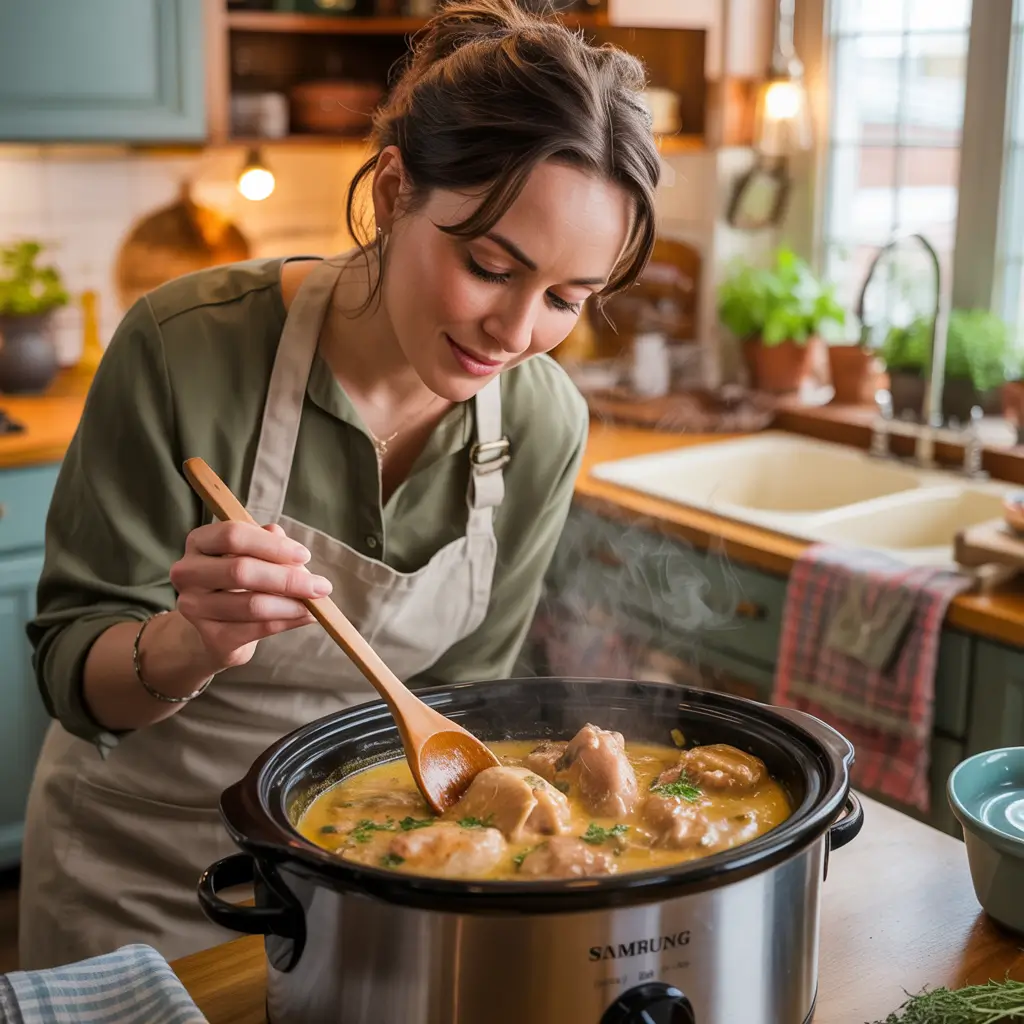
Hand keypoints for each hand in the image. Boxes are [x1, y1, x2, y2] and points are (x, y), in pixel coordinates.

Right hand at [170, 521, 331, 670]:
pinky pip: (258, 628)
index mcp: (199, 542)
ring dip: (293, 604)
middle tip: (322, 586)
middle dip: (288, 579)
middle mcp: (187, 572)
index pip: (233, 535)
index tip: (304, 555)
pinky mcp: (211, 637)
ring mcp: (194, 607)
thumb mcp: (254, 556)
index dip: (272, 546)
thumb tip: (296, 557)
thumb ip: (272, 548)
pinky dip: (288, 622)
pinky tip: (306, 617)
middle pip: (241, 570)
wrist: (216, 628)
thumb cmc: (240, 582)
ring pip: (252, 604)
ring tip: (317, 605)